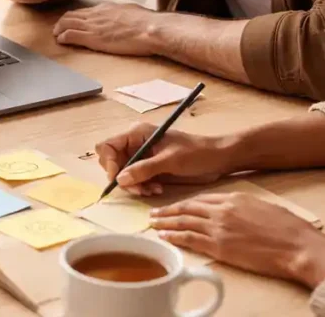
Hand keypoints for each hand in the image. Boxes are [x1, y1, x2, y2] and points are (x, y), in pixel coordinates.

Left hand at [54, 3, 159, 55]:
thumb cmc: (147, 23)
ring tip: (56, 34)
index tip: (72, 21)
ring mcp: (93, 26)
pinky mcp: (92, 38)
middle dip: (63, 22)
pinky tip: (61, 41)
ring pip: (67, 23)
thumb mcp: (133, 12)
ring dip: (59, 29)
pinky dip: (63, 37)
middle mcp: (97, 14)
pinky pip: (71, 35)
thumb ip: (124, 14)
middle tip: (58, 28)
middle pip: (72, 15)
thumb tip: (127, 17)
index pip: (85, 11)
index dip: (76, 16)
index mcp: (107, 8)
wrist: (150, 29)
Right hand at [96, 122, 235, 195]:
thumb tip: (120, 179)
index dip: (109, 163)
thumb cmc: (196, 153)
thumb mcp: (170, 160)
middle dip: (122, 178)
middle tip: (139, 189)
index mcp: (137, 134)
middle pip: (112, 162)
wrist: (217, 159)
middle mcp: (135, 144)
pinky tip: (157, 189)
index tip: (120, 180)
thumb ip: (144, 169)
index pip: (108, 146)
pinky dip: (142, 187)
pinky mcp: (149, 168)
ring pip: (123, 174)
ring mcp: (142, 156)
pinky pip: (135, 180)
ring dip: (134, 185)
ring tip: (151, 190)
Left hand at [151, 193, 324, 286]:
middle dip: (168, 211)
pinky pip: (190, 239)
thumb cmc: (289, 228)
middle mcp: (222, 211)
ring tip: (153, 224)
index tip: (174, 205)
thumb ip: (242, 206)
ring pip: (184, 223)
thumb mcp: (263, 206)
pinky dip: (175, 237)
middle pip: (187, 208)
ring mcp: (219, 228)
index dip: (184, 203)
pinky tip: (165, 237)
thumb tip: (232, 211)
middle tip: (154, 213)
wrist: (298, 246)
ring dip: (166, 223)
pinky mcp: (220, 247)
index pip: (201, 198)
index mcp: (234, 198)